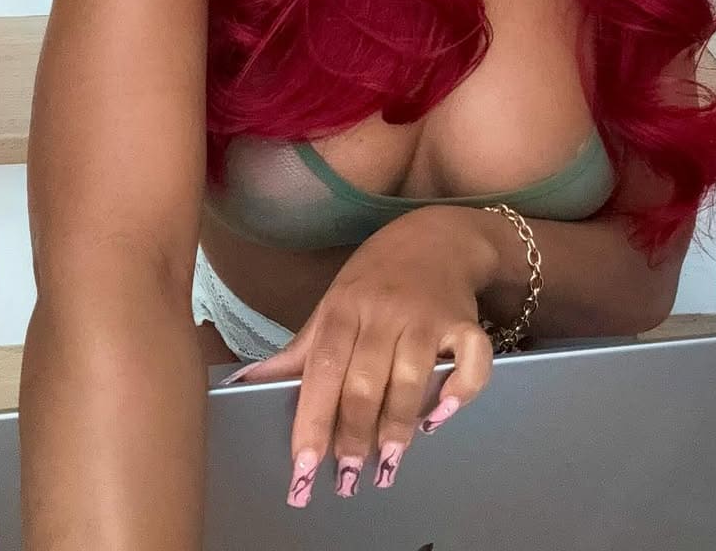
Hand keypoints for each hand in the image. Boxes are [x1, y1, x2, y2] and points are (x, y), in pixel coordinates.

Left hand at [226, 205, 497, 507]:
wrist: (437, 236)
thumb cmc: (376, 279)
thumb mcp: (333, 305)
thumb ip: (298, 351)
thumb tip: (244, 384)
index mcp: (344, 309)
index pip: (323, 370)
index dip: (312, 421)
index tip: (303, 469)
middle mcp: (384, 312)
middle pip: (364, 382)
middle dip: (352, 436)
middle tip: (346, 480)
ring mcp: (426, 317)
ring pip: (410, 378)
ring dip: (397, 427)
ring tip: (386, 465)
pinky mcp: (464, 322)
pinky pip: (471, 361)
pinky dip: (459, 392)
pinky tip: (439, 418)